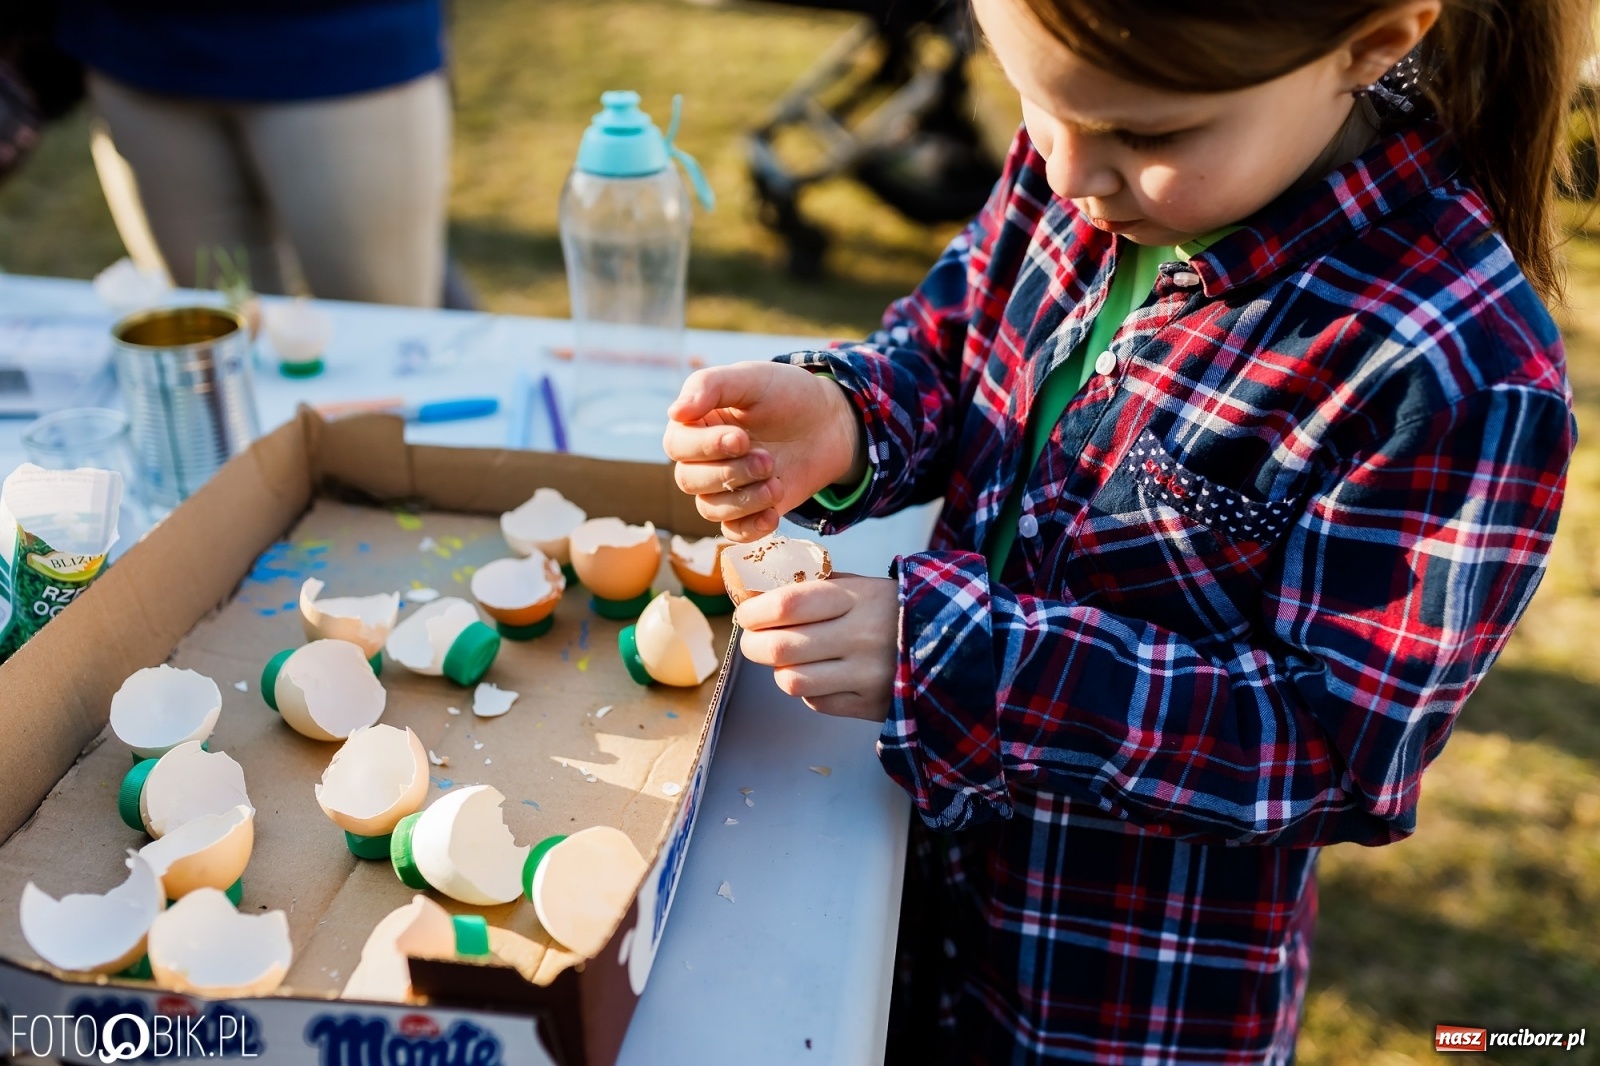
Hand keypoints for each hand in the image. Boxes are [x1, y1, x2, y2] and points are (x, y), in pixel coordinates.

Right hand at [664, 362, 865, 540]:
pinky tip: (773, 513)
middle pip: (689, 481)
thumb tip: (674, 412)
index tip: (741, 438)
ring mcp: (725, 487)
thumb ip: (710, 386)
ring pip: (709, 509)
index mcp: (695, 424)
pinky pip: (733, 532)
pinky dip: (751, 528)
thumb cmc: (785, 394)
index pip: (677, 445)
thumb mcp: (750, 378)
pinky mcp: (749, 510)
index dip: (705, 447)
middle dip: (730, 473)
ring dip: (744, 499)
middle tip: (768, 460)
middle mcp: (703, 459)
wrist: (828, 422)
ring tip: (776, 481)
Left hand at [734, 575, 897, 721]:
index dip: (756, 611)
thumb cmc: (892, 611)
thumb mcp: (861, 586)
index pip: (789, 604)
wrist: (953, 644)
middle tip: (754, 640)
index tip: (747, 614)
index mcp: (859, 598)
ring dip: (779, 671)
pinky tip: (819, 675)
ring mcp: (868, 675)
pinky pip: (816, 702)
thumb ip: (814, 589)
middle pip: (781, 647)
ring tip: (786, 659)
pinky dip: (808, 690)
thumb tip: (758, 597)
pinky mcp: (871, 705)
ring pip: (792, 681)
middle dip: (754, 645)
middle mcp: (863, 637)